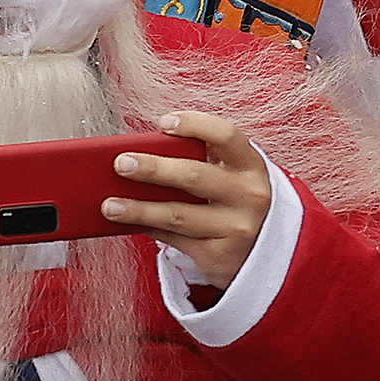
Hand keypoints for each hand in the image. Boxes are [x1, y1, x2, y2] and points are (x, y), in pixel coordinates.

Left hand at [106, 111, 273, 291]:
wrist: (270, 258)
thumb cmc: (238, 206)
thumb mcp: (234, 180)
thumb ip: (202, 164)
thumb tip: (143, 156)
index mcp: (252, 167)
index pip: (225, 135)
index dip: (194, 124)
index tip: (164, 123)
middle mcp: (249, 196)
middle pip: (194, 175)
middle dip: (153, 168)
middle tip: (121, 163)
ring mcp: (235, 228)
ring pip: (176, 214)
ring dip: (138, 208)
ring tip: (109, 204)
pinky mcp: (218, 256)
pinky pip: (174, 239)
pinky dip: (148, 228)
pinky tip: (129, 222)